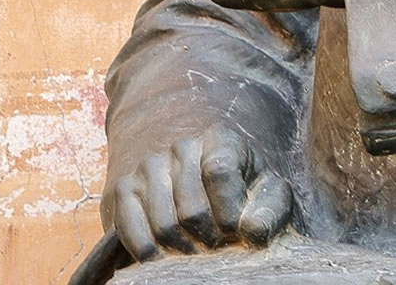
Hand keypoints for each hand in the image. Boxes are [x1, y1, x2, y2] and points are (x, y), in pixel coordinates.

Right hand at [102, 123, 292, 261]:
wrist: (205, 188)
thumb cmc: (244, 194)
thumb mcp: (269, 197)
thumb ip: (270, 212)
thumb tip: (251, 231)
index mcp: (221, 140)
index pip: (219, 173)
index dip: (229, 214)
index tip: (235, 232)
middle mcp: (182, 147)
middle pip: (191, 211)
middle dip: (208, 241)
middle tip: (215, 248)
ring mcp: (150, 166)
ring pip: (164, 226)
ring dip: (182, 251)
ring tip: (196, 251)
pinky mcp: (125, 188)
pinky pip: (131, 231)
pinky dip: (150, 253)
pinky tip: (165, 256)